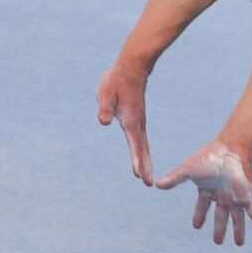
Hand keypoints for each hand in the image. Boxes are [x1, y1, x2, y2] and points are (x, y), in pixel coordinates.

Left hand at [97, 65, 153, 185]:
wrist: (132, 69)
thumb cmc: (116, 81)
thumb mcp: (106, 93)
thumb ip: (105, 107)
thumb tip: (103, 121)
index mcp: (130, 120)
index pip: (134, 143)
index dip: (136, 159)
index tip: (138, 174)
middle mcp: (138, 123)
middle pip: (142, 149)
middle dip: (144, 166)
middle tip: (148, 183)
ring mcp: (139, 122)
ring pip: (144, 146)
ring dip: (145, 161)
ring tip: (147, 177)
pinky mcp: (138, 120)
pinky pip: (142, 140)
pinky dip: (143, 152)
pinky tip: (142, 158)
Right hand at [156, 139, 251, 244]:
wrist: (229, 151)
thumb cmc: (208, 158)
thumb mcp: (187, 170)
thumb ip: (174, 179)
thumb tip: (156, 184)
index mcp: (208, 190)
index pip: (202, 207)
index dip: (199, 216)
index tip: (196, 226)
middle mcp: (223, 196)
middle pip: (221, 217)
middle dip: (219, 229)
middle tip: (217, 242)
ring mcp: (236, 198)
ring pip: (237, 219)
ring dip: (239, 231)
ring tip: (239, 244)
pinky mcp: (247, 198)